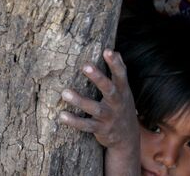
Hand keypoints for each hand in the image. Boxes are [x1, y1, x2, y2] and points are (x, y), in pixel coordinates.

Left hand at [59, 49, 139, 174]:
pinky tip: (62, 115)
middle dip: (98, 78)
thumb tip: (115, 51)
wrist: (127, 138)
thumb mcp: (124, 90)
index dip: (115, 63)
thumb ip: (119, 72)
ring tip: (64, 92)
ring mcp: (109, 117)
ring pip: (95, 109)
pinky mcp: (100, 129)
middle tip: (85, 66)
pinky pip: (86, 126)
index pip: (121, 75)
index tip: (107, 51)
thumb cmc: (121, 106)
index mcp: (123, 91)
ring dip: (80, 101)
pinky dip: (74, 121)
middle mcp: (117, 103)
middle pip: (109, 89)